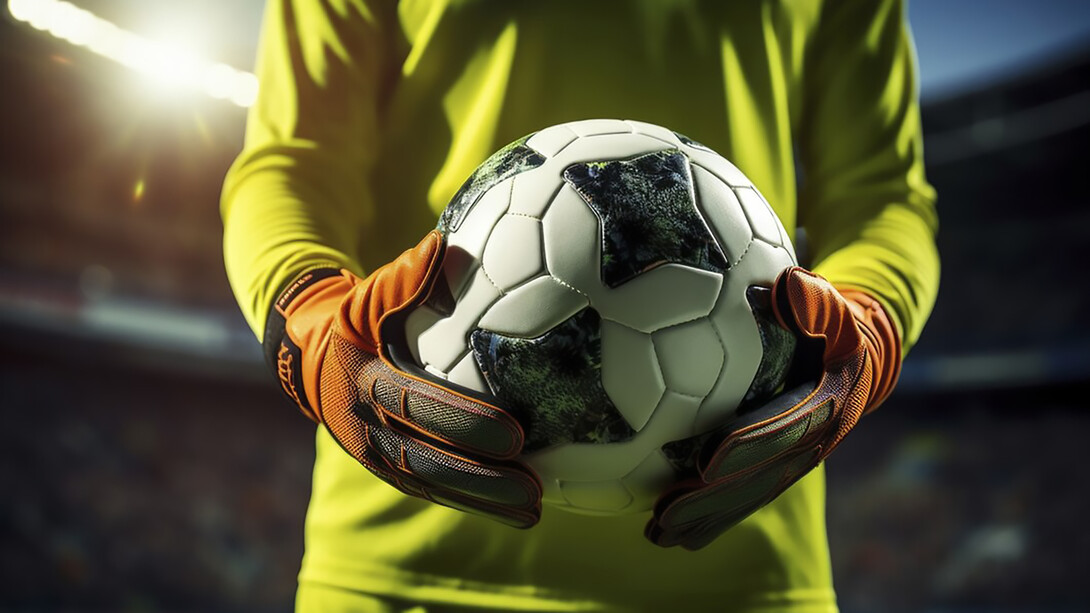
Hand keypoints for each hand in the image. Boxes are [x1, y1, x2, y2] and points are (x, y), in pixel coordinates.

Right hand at [265, 231, 541, 527]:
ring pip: (432, 485)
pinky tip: (514, 512)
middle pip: (428, 459)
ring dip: (483, 500)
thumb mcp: (365, 295)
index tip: (515, 433)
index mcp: (362, 381)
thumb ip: (403, 276)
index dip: (463, 421)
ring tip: (534, 511)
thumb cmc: (353, 320)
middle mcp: (366, 427)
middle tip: (533, 488)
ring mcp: (376, 454)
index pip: (417, 404)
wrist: (309, 363)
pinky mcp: (388, 469)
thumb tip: (443, 245)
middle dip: (482, 477)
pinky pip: (432, 491)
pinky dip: (471, 503)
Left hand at [645, 267, 901, 549]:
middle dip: (714, 500)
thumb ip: (814, 300)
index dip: (750, 445)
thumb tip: (787, 285)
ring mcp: (796, 461)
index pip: (785, 427)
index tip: (708, 461)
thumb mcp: (834, 308)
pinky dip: (711, 517)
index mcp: (827, 404)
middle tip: (668, 516)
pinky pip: (745, 497)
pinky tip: (670, 531)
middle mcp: (812, 443)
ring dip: (705, 518)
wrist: (861, 361)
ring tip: (658, 533)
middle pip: (759, 477)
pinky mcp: (780, 469)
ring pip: (749, 496)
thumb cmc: (836, 326)